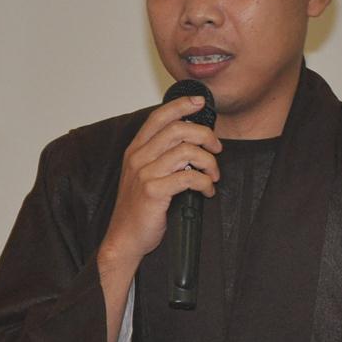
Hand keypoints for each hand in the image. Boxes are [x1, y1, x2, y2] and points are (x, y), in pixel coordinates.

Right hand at [99, 94, 222, 275]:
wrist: (124, 238)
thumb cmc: (138, 209)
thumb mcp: (143, 175)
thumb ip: (160, 156)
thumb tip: (191, 143)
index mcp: (135, 150)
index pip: (159, 117)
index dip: (181, 105)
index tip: (200, 102)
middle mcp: (138, 158)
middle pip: (178, 129)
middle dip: (205, 135)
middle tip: (216, 149)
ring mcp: (145, 174)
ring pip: (187, 151)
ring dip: (209, 163)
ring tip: (213, 176)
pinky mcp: (154, 191)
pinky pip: (189, 177)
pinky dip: (205, 182)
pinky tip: (207, 191)